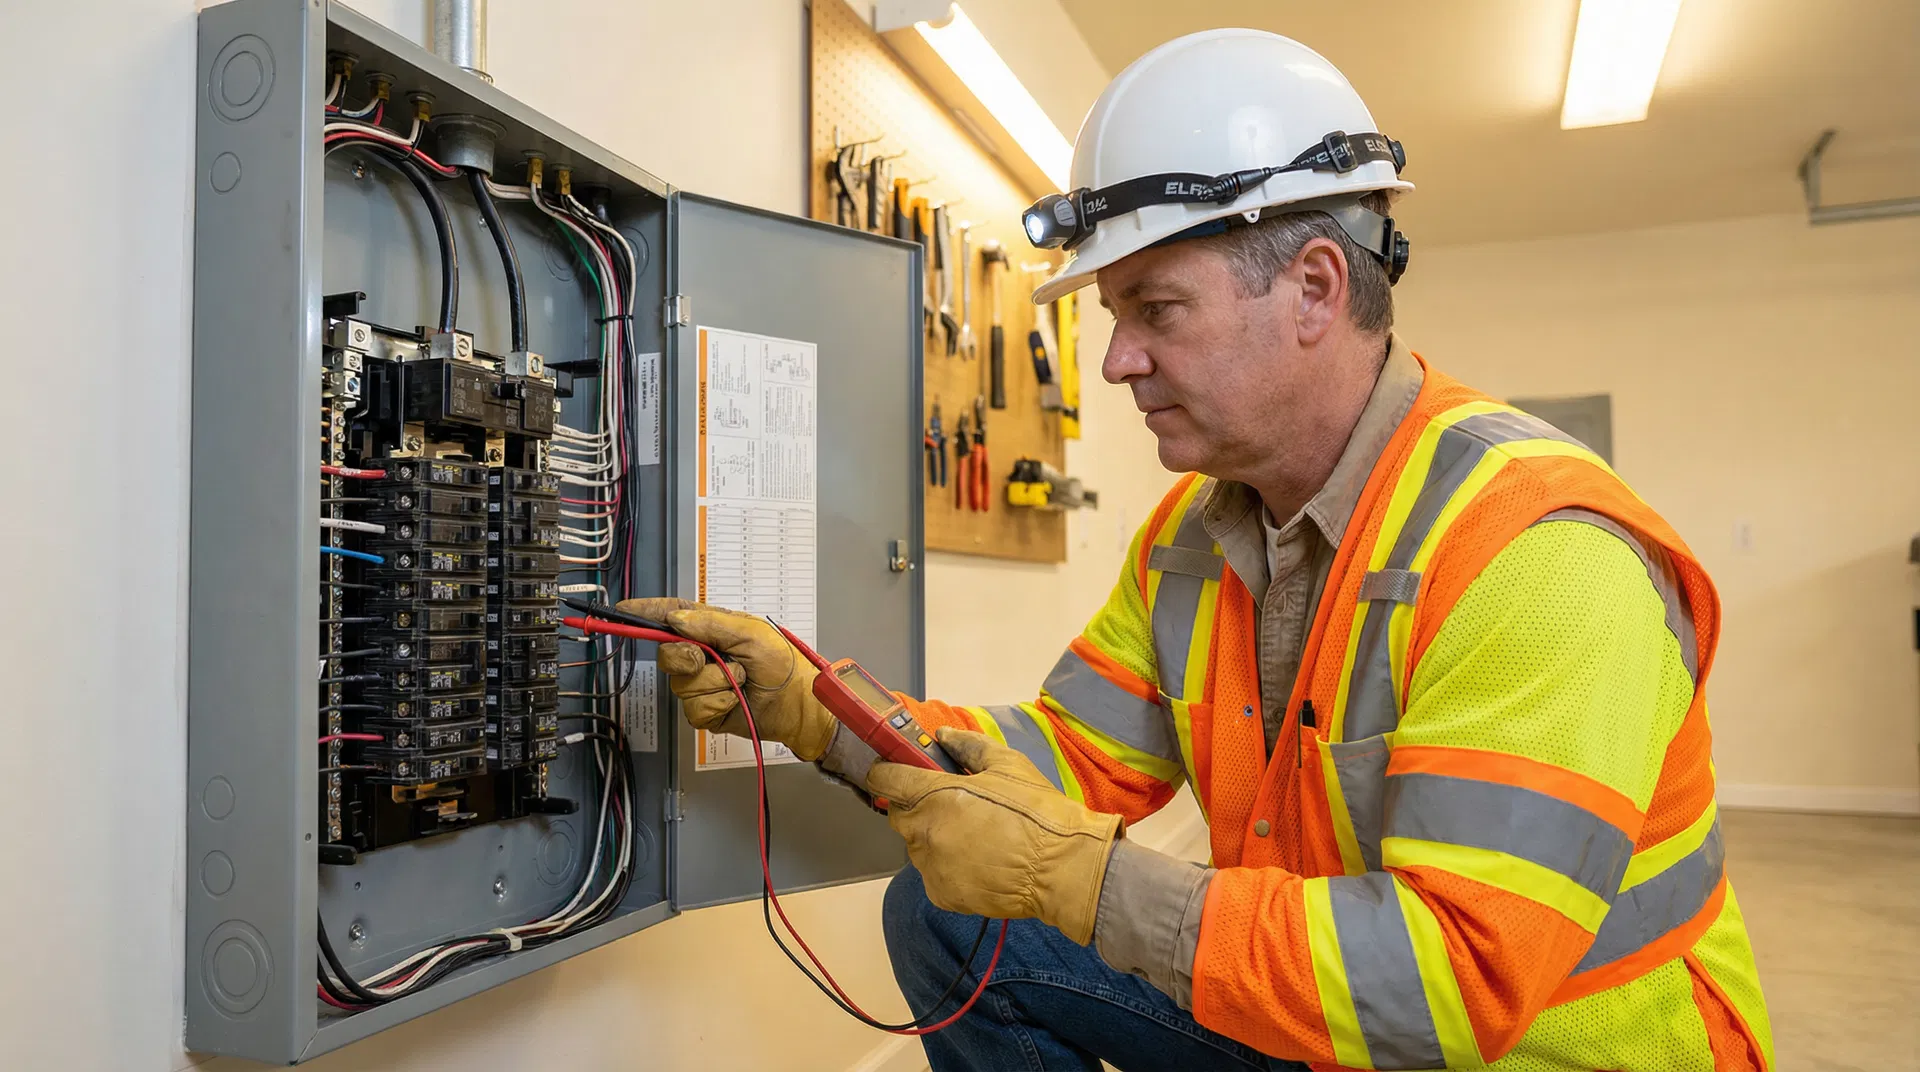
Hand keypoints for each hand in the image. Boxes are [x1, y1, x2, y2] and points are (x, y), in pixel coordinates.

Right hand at [614, 597, 836, 760]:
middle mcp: (703, 654)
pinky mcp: (706, 711)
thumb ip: (712, 624)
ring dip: (715, 684)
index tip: (624, 611)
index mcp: (712, 628)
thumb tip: (675, 619)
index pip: (672, 616)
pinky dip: (718, 704)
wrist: (799, 705)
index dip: (647, 613)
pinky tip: (736, 700)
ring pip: (681, 685)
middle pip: (668, 654)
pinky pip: (694, 710)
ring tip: (739, 681)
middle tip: (710, 659)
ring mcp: (703, 684)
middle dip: (687, 658)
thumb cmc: (783, 663)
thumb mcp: (752, 634)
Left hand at [865, 728, 1122, 944]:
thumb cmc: (1037, 812)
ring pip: (918, 846)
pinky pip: (934, 874)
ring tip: (976, 838)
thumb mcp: (1008, 764)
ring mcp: (931, 867)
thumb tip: (943, 735)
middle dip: (918, 808)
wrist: (1062, 869)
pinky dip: (948, 868)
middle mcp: (924, 831)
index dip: (887, 772)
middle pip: (900, 815)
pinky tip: (979, 862)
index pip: (886, 779)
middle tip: (954, 806)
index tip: (896, 771)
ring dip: (935, 839)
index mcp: (935, 794)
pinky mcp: (942, 895)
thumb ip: (968, 745)